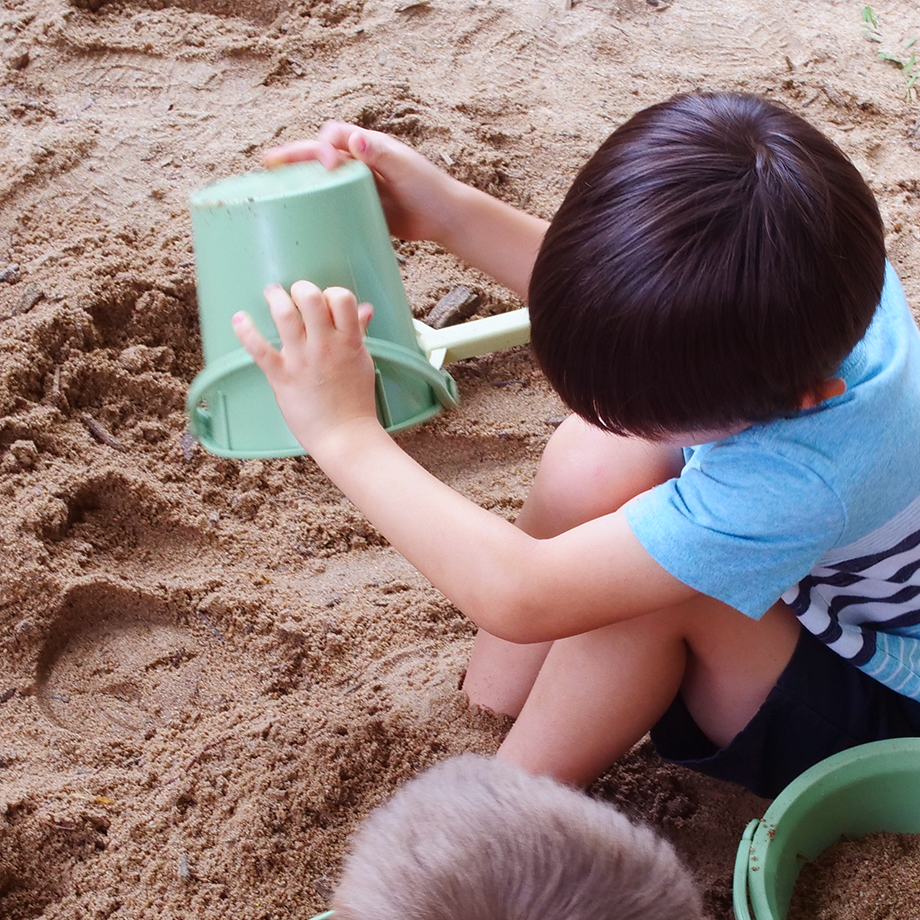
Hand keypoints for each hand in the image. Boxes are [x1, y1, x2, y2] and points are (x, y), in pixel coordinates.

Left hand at [232, 282, 378, 455]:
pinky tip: (239, 319)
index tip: (326, 302)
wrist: (344, 436)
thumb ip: (359, 332)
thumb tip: (364, 309)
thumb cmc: (356, 401)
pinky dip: (245, 331)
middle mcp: (325, 345)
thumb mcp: (363, 361)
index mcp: (348, 341)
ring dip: (275, 298)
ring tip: (272, 294)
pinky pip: (258, 348)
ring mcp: (302, 360)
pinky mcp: (282, 377)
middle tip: (296, 293)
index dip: (332, 293)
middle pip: (311, 297)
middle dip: (301, 289)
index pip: (342, 298)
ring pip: (285, 315)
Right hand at [262, 121, 459, 244]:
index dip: (323, 146)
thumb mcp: (405, 168)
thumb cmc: (429, 188)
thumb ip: (381, 154)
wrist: (444, 218)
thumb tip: (354, 139)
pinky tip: (298, 217)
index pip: (333, 136)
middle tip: (268, 163)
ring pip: (320, 180)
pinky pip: (331, 205)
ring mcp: (356, 186)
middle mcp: (358, 162)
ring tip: (272, 187)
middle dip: (292, 157)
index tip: (328, 165)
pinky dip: (314, 207)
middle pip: (318, 155)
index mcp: (367, 147)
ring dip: (298, 180)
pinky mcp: (358, 208)